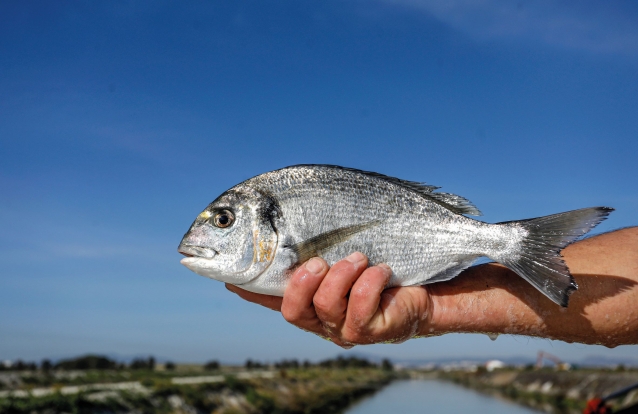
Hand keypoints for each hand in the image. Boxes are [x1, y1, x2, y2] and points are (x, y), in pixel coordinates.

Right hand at [226, 252, 432, 347]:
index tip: (229, 278)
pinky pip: (360, 309)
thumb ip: (319, 242)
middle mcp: (324, 319)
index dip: (250, 290)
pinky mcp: (374, 330)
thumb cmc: (386, 262)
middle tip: (316, 260)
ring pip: (326, 305)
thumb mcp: (348, 247)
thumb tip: (283, 216)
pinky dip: (369, 282)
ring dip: (341, 275)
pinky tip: (382, 270)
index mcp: (312, 300)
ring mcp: (348, 328)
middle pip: (294, 311)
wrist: (431, 288)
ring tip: (359, 257)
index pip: (273, 298)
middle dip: (300, 283)